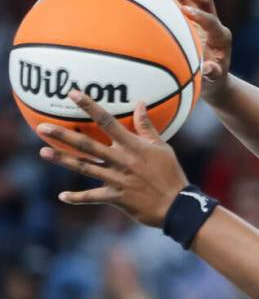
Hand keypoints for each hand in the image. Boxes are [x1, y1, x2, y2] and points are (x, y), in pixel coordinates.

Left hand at [37, 91, 188, 226]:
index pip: (107, 121)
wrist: (176, 204)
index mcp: (132, 146)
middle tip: (41, 127)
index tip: (73, 94)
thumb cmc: (170, 173)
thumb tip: (140, 103)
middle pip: (87, 145)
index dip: (89, 106)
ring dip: (62, 160)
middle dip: (63, 135)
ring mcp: (116, 179)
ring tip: (43, 152)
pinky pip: (92, 196)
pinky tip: (62, 196)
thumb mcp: (161, 147)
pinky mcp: (115, 197)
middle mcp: (120, 160)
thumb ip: (146, 126)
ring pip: (83, 167)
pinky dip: (77, 197)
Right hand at [149, 0, 232, 104]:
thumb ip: (213, 74)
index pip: (212, 22)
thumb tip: (208, 70)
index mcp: (221, 37)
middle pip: (204, 1)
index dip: (201, 16)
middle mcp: (213, 24)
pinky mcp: (191, 18)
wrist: (215, 78)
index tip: (186, 12)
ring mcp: (201, 19)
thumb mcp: (214, 81)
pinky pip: (178, 1)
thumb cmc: (214, 81)